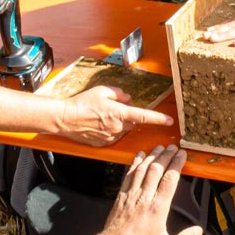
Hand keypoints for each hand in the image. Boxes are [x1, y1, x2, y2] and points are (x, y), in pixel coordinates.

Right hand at [58, 85, 172, 145]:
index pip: (144, 116)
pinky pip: (112, 137)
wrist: (65, 118)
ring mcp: (110, 137)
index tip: (169, 121)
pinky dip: (109, 131)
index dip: (158, 118)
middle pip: (133, 123)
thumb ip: (120, 94)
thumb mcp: (103, 91)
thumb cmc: (82, 103)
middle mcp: (117, 127)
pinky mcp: (103, 144)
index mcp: (119, 113)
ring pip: (122, 130)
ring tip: (101, 117)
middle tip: (114, 109)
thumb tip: (128, 99)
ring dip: (118, 124)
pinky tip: (97, 125)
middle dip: (128, 116)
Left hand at [95, 145, 204, 234]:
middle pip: (157, 169)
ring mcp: (132, 194)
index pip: (170, 179)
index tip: (182, 155)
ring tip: (159, 147)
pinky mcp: (122, 195)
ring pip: (143, 169)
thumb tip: (199, 231)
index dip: (177, 164)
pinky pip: (129, 174)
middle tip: (173, 147)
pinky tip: (139, 156)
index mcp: (158, 207)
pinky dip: (135, 163)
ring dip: (152, 156)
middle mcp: (145, 197)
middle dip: (166, 155)